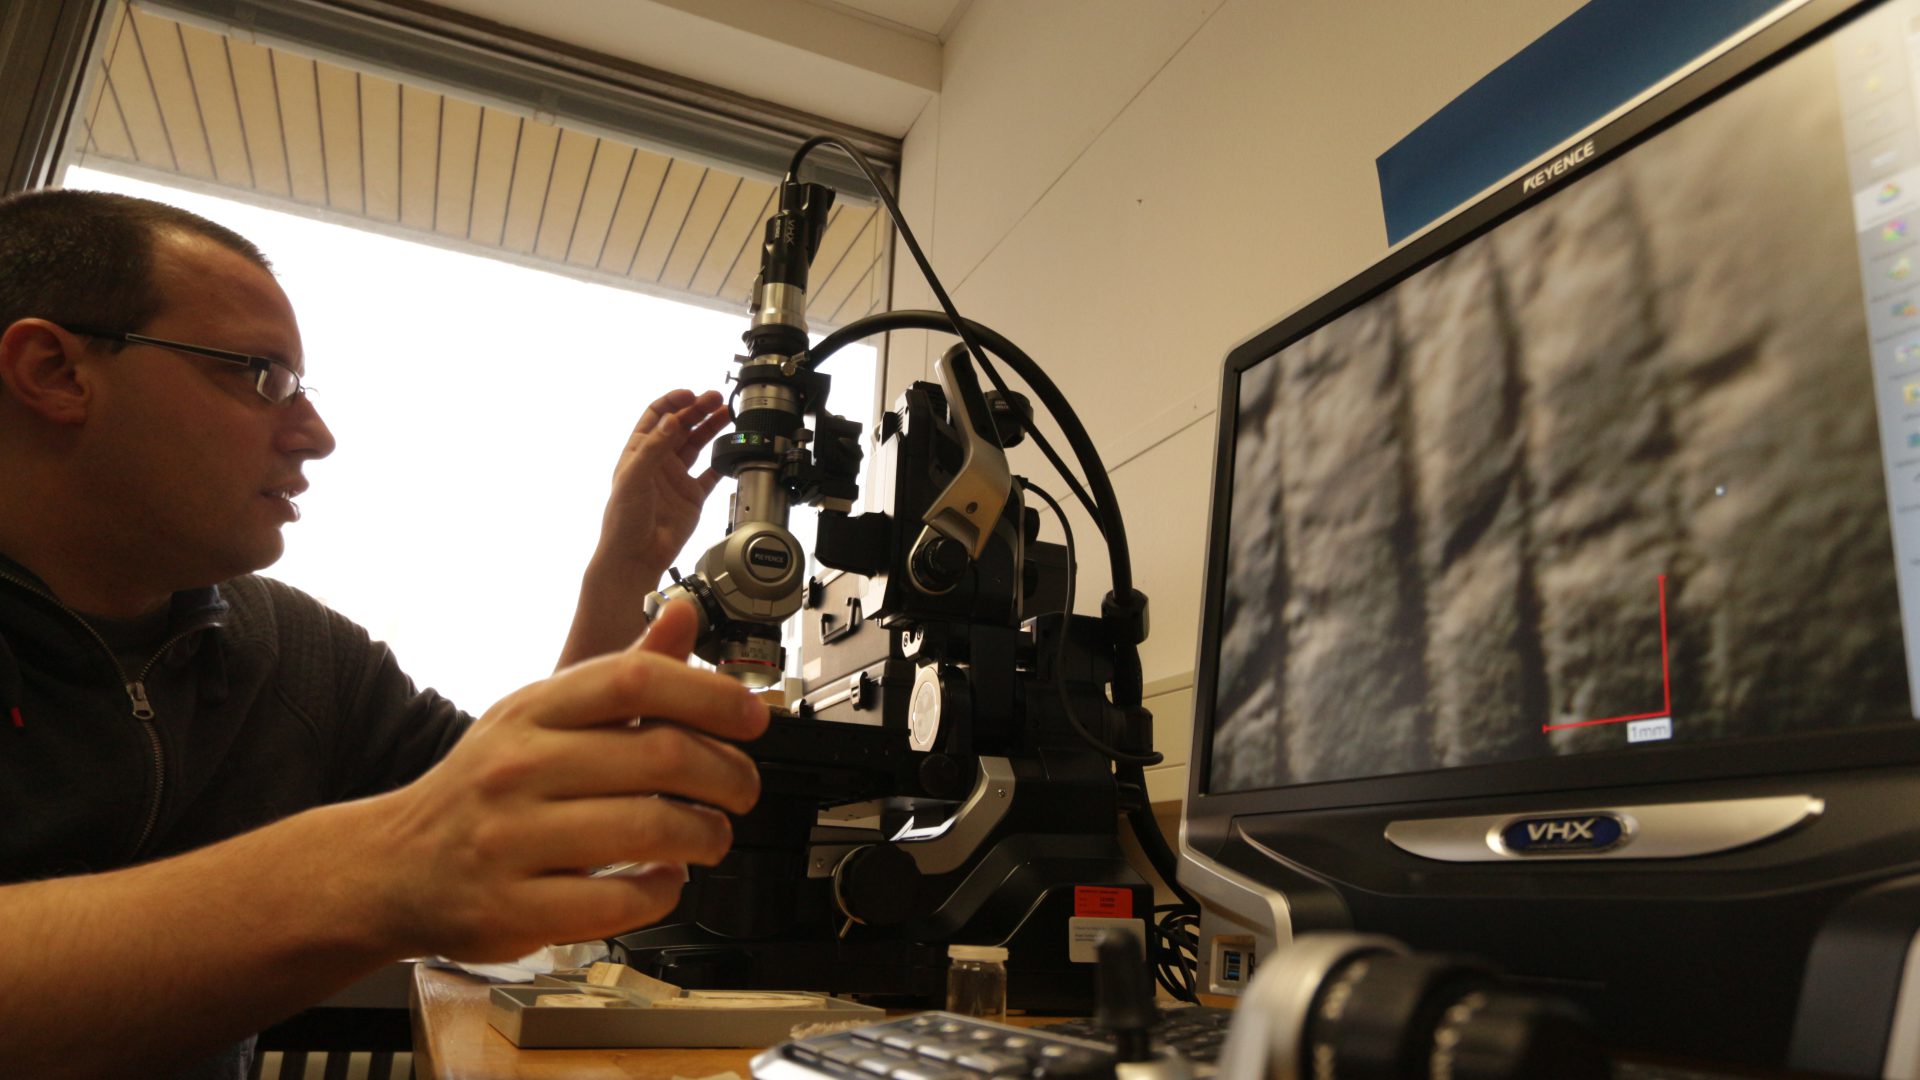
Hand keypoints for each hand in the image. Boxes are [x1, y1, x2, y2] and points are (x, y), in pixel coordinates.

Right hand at [360, 600, 769, 961]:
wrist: (393, 865)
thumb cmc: (483, 788)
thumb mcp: (540, 716)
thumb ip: (621, 672)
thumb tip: (683, 615)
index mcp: (532, 711)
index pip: (635, 680)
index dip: (710, 695)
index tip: (752, 716)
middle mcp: (519, 768)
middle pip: (659, 756)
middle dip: (727, 775)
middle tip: (743, 789)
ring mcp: (512, 840)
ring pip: (648, 829)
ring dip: (705, 835)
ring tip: (712, 835)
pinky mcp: (511, 907)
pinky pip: (616, 901)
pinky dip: (662, 891)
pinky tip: (666, 879)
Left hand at [600, 389, 730, 580]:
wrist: (636, 556)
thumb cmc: (624, 519)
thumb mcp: (634, 477)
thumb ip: (654, 447)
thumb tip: (672, 420)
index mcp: (639, 452)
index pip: (657, 416)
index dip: (673, 402)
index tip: (691, 394)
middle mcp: (658, 462)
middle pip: (681, 426)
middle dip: (698, 409)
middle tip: (716, 399)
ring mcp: (676, 478)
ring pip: (697, 444)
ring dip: (711, 428)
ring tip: (727, 414)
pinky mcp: (691, 496)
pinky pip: (710, 474)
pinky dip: (721, 461)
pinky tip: (731, 450)